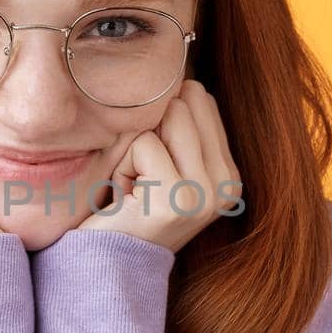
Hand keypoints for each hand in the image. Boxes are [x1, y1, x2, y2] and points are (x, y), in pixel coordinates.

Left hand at [77, 80, 242, 252]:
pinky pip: (143, 144)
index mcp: (230, 173)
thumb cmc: (123, 204)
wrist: (101, 262)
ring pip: (167, 117)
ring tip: (132, 187)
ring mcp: (208, 194)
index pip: (200, 98)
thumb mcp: (161, 160)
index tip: (150, 167)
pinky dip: (121, 168)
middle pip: (185, 101)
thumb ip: (179, 122)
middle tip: (139, 178)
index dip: (160, 121)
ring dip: (134, 149)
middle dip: (148, 131)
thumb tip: (182, 70)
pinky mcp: (179, 200)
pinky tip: (124, 201)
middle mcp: (228, 185)